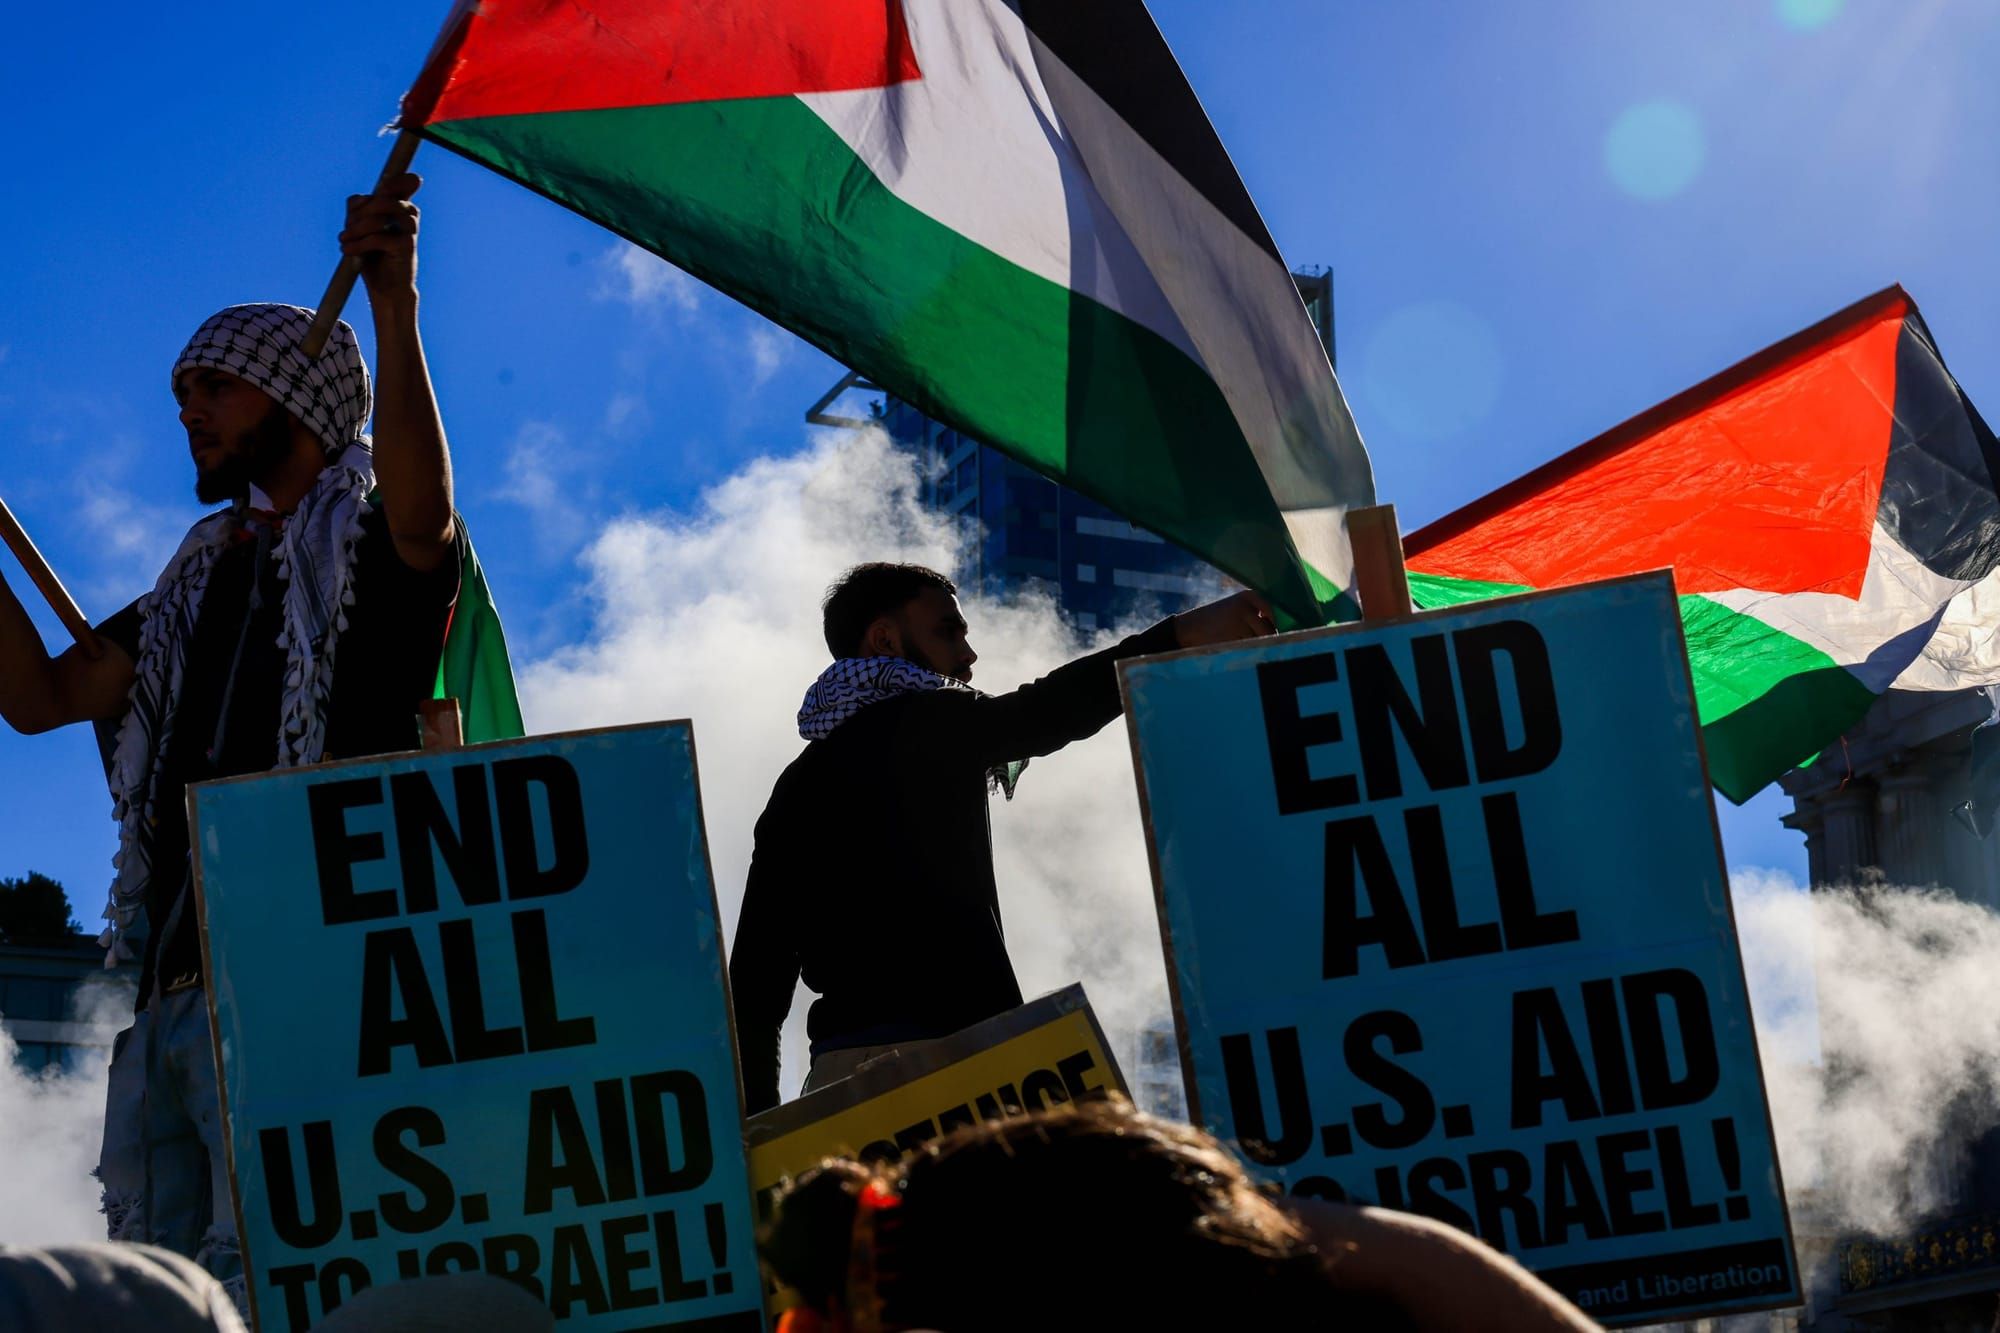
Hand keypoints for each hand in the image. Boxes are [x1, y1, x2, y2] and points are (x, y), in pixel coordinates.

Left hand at [339, 172, 422, 304]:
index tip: (376, 192)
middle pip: (381, 198)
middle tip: (347, 227)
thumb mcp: (360, 230)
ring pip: (378, 216)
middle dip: (357, 213)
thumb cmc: (374, 259)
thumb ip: (357, 210)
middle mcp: (409, 216)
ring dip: (355, 228)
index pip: (401, 184)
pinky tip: (347, 252)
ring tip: (344, 240)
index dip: (391, 182)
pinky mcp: (407, 247)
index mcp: (401, 208)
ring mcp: (410, 231)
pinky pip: (378, 237)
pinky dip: (358, 244)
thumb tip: (360, 199)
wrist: (387, 291)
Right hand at [1171, 589, 1275, 648]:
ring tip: (1241, 646)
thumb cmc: (1213, 621)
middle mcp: (1245, 607)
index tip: (1269, 631)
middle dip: (1266, 640)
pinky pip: (1248, 648)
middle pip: (1267, 629)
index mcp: (1246, 596)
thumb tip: (1275, 632)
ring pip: (1258, 641)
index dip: (1271, 624)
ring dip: (1255, 647)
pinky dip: (1246, 652)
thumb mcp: (1233, 608)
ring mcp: (1239, 623)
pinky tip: (1234, 649)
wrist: (1187, 628)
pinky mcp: (1233, 638)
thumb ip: (1252, 615)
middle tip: (1259, 646)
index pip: (1269, 610)